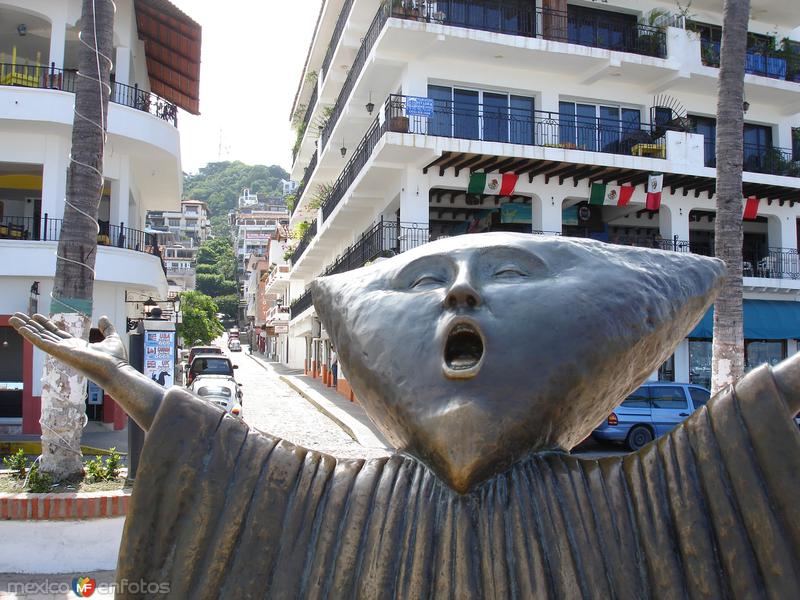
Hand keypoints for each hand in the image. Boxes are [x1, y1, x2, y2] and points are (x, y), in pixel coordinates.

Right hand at [10, 313, 127, 386]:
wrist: (116, 370)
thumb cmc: (115, 360)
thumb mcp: (111, 338)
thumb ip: (107, 328)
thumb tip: (103, 317)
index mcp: (76, 346)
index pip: (57, 334)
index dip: (46, 324)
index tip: (37, 316)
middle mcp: (66, 349)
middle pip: (44, 334)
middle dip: (31, 325)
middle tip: (18, 316)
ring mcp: (61, 351)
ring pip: (39, 337)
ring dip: (26, 328)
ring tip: (13, 318)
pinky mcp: (59, 352)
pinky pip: (41, 342)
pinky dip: (30, 335)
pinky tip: (21, 327)